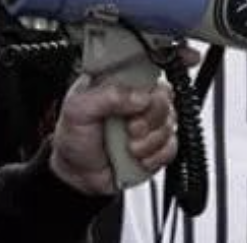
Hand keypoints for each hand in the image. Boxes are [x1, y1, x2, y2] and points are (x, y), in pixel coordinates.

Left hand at [48, 77, 177, 195]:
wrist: (77, 174)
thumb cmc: (74, 137)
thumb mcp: (78, 110)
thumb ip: (107, 96)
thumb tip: (141, 96)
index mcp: (118, 83)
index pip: (147, 71)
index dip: (152, 86)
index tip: (143, 103)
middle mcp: (136, 100)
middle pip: (164, 99)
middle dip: (149, 119)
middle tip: (130, 129)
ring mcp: (148, 122)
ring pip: (170, 124)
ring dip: (150, 141)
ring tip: (128, 147)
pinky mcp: (156, 145)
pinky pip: (172, 146)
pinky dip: (156, 156)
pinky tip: (138, 158)